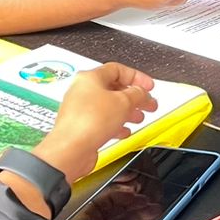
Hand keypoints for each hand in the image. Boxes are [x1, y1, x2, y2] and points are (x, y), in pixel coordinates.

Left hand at [33, 63, 157, 182]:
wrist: (71, 149)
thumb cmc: (88, 122)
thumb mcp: (124, 102)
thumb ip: (138, 94)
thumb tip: (142, 92)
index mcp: (90, 78)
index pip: (117, 69)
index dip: (136, 77)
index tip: (148, 85)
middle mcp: (82, 91)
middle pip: (113, 89)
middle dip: (134, 97)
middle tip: (147, 102)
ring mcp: (80, 109)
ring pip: (108, 106)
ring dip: (126, 111)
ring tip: (138, 117)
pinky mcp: (80, 126)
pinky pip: (101, 121)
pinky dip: (115, 124)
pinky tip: (123, 131)